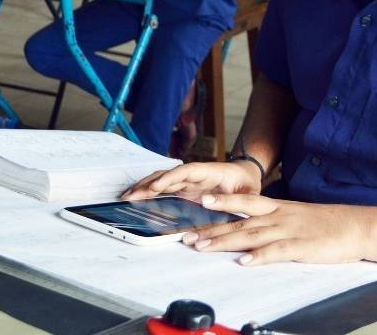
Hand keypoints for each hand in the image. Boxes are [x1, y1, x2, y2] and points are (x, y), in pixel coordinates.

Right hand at [122, 161, 262, 200]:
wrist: (246, 176)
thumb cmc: (247, 184)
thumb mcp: (249, 193)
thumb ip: (238, 200)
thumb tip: (219, 206)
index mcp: (209, 171)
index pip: (186, 171)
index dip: (170, 177)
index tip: (157, 186)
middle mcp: (194, 175)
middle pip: (167, 174)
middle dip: (148, 184)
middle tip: (131, 195)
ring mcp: (187, 181)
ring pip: (161, 180)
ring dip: (144, 187)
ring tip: (127, 197)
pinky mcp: (184, 189)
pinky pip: (164, 188)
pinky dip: (149, 191)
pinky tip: (136, 199)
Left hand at [181, 194, 374, 265]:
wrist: (357, 226)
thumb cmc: (328, 224)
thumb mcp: (298, 216)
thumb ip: (276, 220)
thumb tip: (254, 229)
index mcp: (279, 208)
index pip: (245, 203)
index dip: (222, 202)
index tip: (199, 202)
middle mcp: (280, 217)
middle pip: (240, 221)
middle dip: (212, 228)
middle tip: (187, 235)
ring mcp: (289, 231)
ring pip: (251, 235)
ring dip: (224, 241)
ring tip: (202, 247)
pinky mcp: (301, 247)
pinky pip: (276, 252)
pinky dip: (258, 257)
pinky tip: (243, 262)